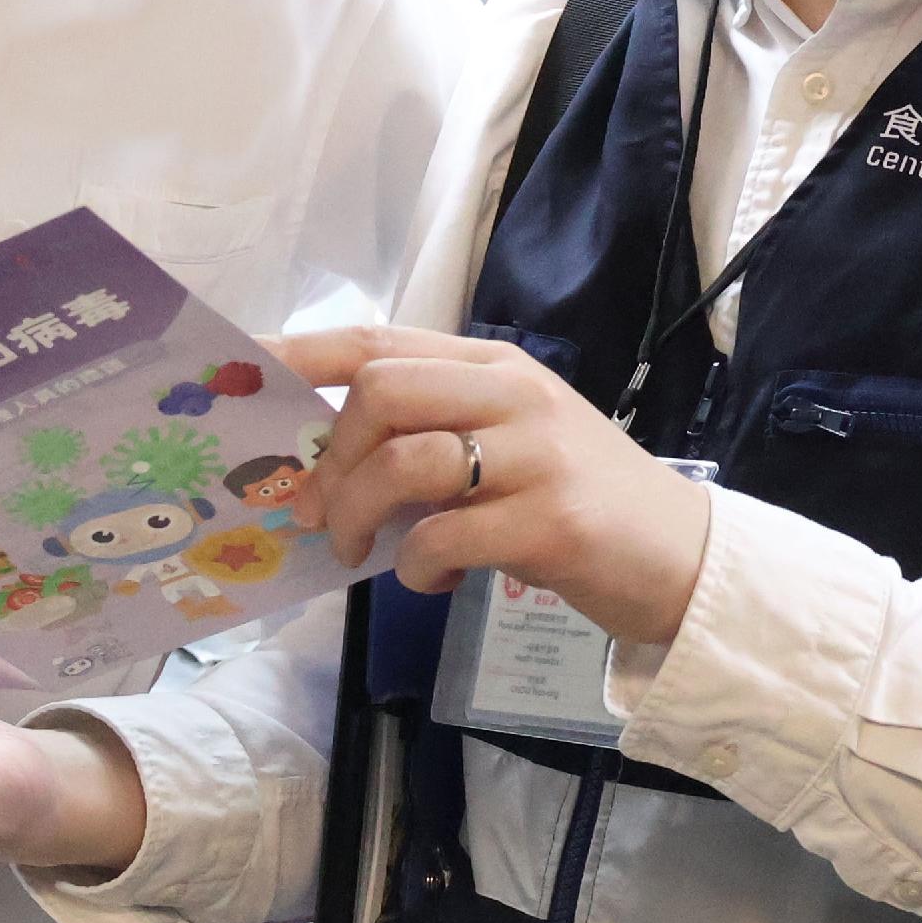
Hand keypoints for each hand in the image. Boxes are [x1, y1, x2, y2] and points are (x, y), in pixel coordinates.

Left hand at [276, 326, 712, 646]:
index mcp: (492, 366)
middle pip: (380, 392)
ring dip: (362, 517)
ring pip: (405, 462)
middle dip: (332, 458)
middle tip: (321, 513)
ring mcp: (536, 454)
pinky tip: (435, 581)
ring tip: (366, 554)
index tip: (240, 373)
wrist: (682, 556)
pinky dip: (417, 568)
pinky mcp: (551, 521)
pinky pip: (444, 536)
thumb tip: (321, 464)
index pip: (375, 341)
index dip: (297, 354)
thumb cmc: (577, 499)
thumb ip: (429, 436)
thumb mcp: (506, 444)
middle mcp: (513, 394)